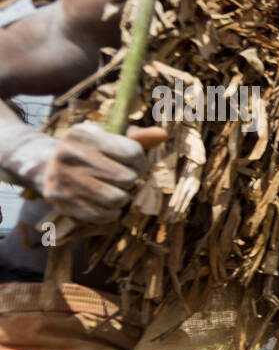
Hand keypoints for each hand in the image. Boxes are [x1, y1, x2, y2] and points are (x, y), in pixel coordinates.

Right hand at [39, 122, 164, 222]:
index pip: (133, 153)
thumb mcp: (108, 138)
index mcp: (83, 134)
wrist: (45, 165)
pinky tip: (103, 202)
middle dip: (131, 179)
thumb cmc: (89, 151)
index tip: (136, 164)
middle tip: (122, 178)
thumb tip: (163, 134)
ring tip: (114, 190)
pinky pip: (104, 215)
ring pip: (118, 199)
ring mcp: (63, 179)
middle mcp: (70, 154)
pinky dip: (111, 212)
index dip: (141, 162)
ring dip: (123, 197)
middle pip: (127, 178)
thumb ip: (137, 138)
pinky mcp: (61, 201)